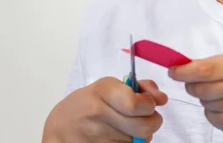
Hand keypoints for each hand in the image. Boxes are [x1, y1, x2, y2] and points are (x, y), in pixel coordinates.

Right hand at [42, 77, 167, 142]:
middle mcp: (99, 115)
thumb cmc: (88, 103)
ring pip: (140, 141)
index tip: (146, 103)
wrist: (60, 128)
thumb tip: (162, 98)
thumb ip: (139, 87)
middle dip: (152, 122)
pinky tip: (120, 138)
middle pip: (145, 127)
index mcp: (103, 92)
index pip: (137, 104)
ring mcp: (98, 137)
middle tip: (144, 118)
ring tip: (127, 127)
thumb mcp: (109, 86)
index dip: (149, 105)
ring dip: (140, 135)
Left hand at [169, 52, 222, 142]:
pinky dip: (214, 113)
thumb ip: (221, 63)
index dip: (185, 71)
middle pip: (201, 87)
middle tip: (198, 83)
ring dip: (207, 99)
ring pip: (205, 103)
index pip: (207, 69)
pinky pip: (212, 117)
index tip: (173, 71)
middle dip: (192, 85)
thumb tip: (186, 66)